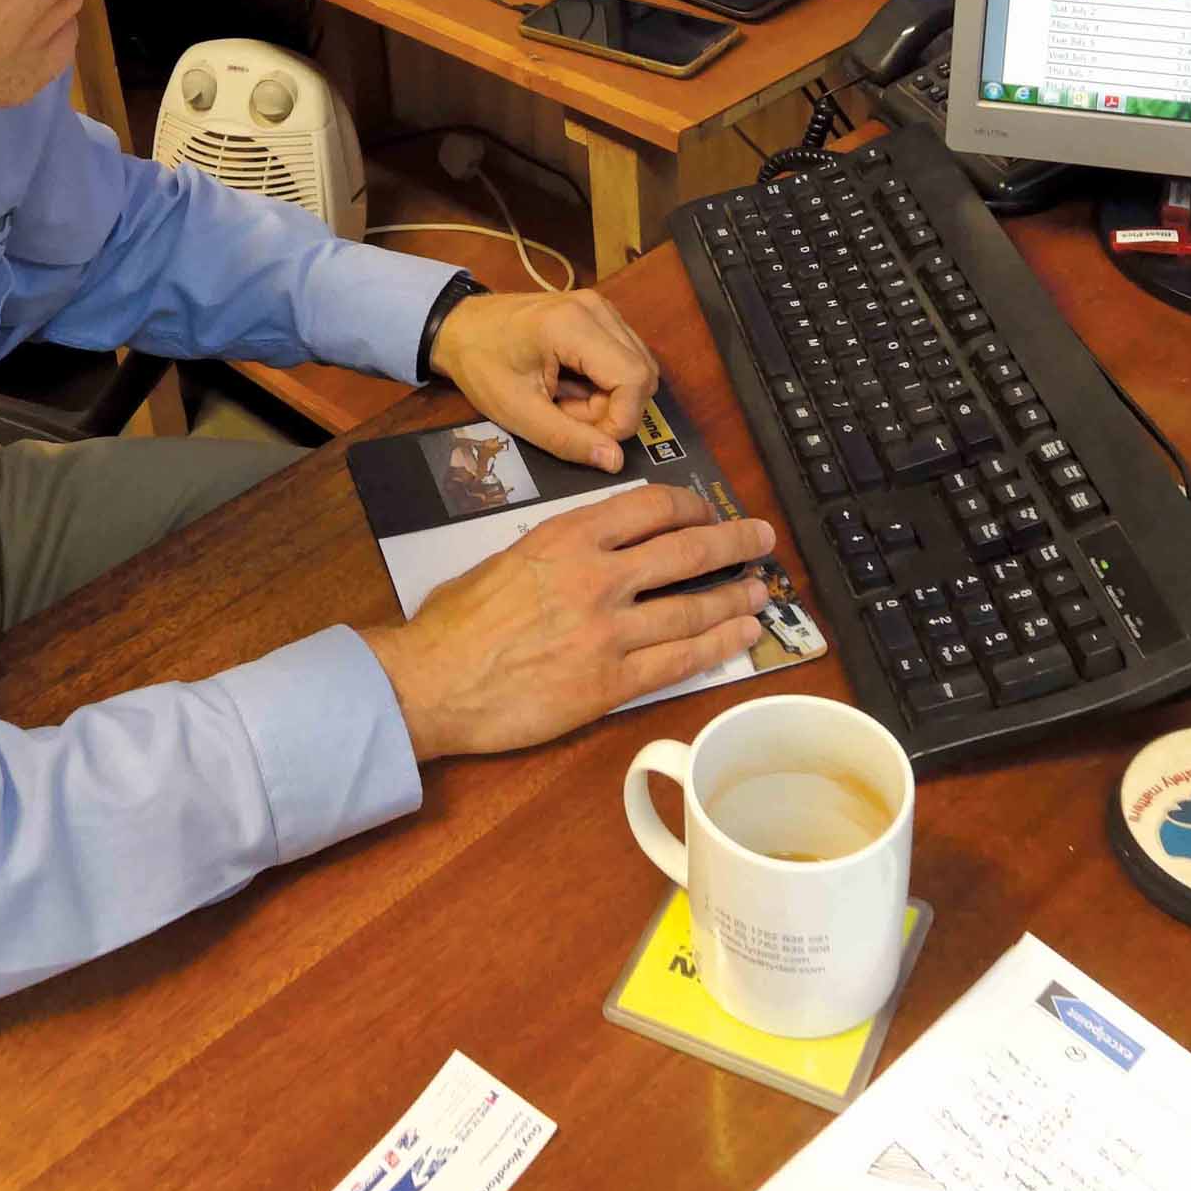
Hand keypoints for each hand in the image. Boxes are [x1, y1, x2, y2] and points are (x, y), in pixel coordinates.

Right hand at [359, 483, 778, 761]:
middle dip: (734, 542)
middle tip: (761, 540)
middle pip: (688, 549)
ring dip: (735, 597)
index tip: (709, 512)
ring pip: (693, 606)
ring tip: (760, 593)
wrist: (429, 683)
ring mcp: (609, 630)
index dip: (692, 507)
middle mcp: (597, 575)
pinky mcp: (610, 682)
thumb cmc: (452, 626)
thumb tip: (585, 554)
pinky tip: (742, 636)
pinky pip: (679, 660)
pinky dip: (717, 645)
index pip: (651, 507)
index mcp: (567, 537)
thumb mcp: (502, 561)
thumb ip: (552, 552)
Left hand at [431, 288, 659, 469]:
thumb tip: (615, 461)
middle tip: (566, 414)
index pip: (633, 378)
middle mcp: (597, 308)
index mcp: (573, 325)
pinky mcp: (601, 313)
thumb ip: (568, 439)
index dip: (621, 419)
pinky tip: (574, 385)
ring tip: (566, 400)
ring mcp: (601, 307)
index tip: (587, 435)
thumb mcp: (518, 411)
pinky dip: (606, 383)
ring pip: (638, 367)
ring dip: (610, 398)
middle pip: (641, 374)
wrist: (461, 327)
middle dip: (612, 410)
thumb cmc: (482, 365)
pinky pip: (626, 357)